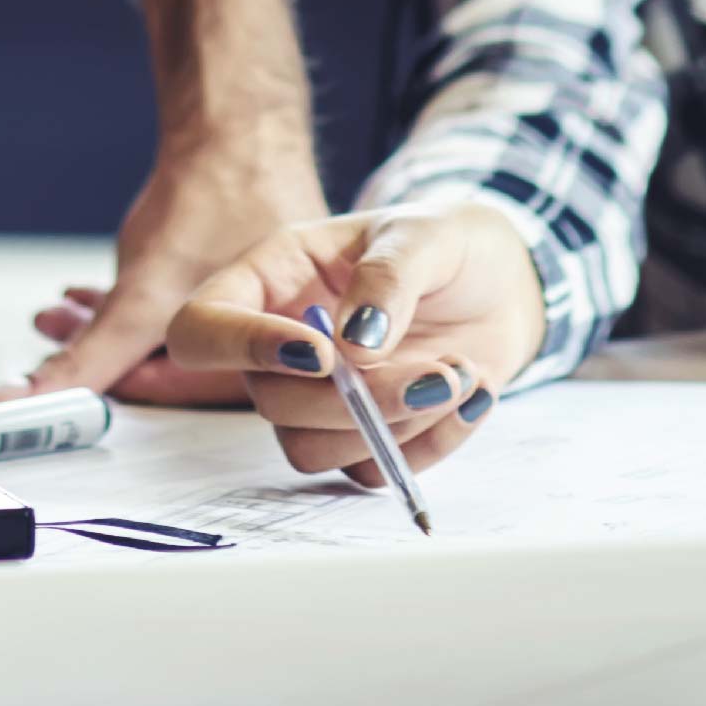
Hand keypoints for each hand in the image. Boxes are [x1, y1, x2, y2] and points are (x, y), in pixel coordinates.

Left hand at [8, 132, 328, 406]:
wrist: (239, 126)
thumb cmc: (218, 199)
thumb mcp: (139, 297)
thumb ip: (89, 359)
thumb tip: (37, 398)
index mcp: (269, 359)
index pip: (181, 397)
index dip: (116, 392)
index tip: (65, 397)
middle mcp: (270, 339)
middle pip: (177, 370)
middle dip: (108, 358)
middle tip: (54, 352)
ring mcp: (257, 305)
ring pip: (171, 335)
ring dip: (110, 329)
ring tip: (60, 316)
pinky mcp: (236, 275)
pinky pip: (180, 304)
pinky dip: (131, 304)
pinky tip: (88, 295)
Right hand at [161, 205, 544, 485]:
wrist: (502, 285)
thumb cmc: (448, 245)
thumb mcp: (424, 233)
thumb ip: (387, 278)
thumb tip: (355, 346)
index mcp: (273, 280)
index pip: (202, 327)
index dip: (243, 348)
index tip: (323, 353)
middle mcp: (283, 345)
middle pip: (270, 403)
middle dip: (354, 400)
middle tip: (436, 372)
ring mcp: (321, 398)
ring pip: (312, 449)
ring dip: (394, 427)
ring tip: (460, 374)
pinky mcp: (365, 438)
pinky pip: (373, 473)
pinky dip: (431, 445)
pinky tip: (472, 392)